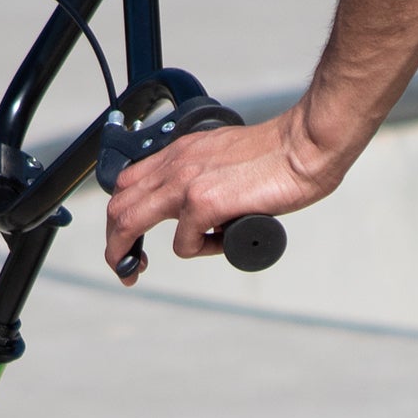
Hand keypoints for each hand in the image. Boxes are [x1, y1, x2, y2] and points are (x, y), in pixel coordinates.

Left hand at [103, 108, 343, 279]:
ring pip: (130, 221)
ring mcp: (186, 182)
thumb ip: (206, 181)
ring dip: (126, 252)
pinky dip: (197, 251)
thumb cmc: (279, 157)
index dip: (121, 214)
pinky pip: (183, 244)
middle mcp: (176, 163)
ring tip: (135, 270)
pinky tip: (219, 243)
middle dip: (113, 241)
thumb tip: (204, 219)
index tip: (130, 238)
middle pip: (119, 204)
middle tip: (124, 264)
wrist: (304, 147)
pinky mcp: (204, 202)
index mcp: (180, 152)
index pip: (129, 182)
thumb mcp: (226, 161)